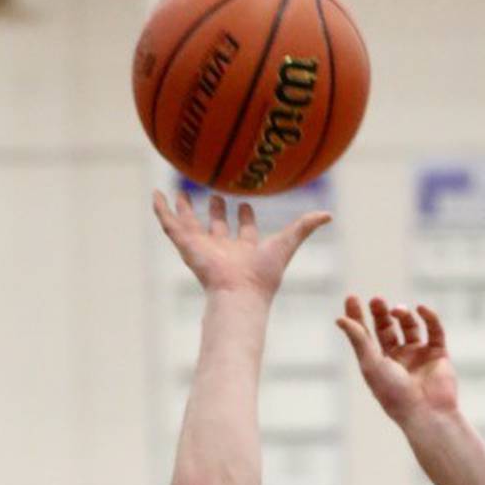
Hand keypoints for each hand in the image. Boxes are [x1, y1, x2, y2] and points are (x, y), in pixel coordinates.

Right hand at [152, 189, 329, 299]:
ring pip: (192, 225)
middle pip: (218, 227)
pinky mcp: (187, 246)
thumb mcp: (287, 242)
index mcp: (245, 250)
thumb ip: (305, 227)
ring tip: (180, 192)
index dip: (247, 217)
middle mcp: (224, 249)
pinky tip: (155, 195)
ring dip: (186, 209)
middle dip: (217, 211)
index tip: (246, 202)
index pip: (246, 230)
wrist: (239, 292)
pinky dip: (161, 210)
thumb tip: (329, 214)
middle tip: (216, 193)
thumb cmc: (264, 274)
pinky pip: (170, 225)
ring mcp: (204, 248)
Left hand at [336, 297, 458, 428]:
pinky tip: (420, 309)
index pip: (366, 334)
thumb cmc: (393, 393)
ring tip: (397, 311)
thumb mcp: (371, 364)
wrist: (426, 413)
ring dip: (403, 314)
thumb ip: (358, 339)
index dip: (358, 316)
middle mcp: (398, 358)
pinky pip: (435, 330)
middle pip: (387, 327)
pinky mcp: (438, 355)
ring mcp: (419, 355)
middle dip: (381, 312)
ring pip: (410, 326)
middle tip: (376, 300)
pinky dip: (429, 317)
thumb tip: (339, 318)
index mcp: (378, 364)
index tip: (351, 297)